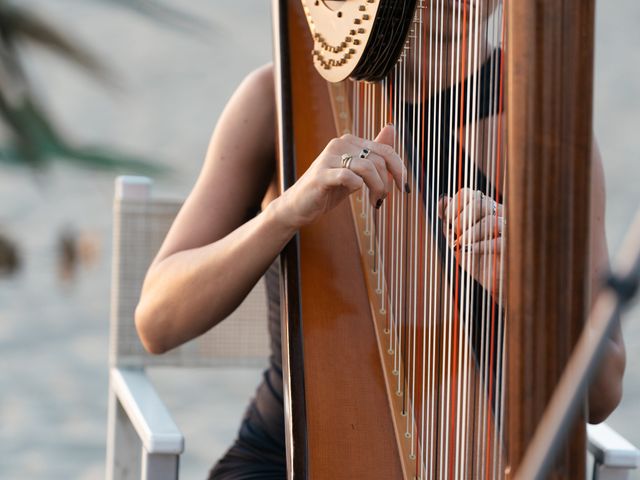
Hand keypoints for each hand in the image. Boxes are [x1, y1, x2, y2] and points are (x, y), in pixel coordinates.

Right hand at [276, 124, 405, 228]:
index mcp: (349, 141)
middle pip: (378, 160)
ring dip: (376, 187)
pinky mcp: (321, 174)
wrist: (299, 205)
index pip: (385, 150)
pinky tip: (357, 195)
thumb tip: (391, 127)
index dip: (399, 169)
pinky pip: (349, 176)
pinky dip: (358, 187)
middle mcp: (340, 144)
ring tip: (374, 201)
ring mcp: (329, 158)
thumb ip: (374, 151)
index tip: (403, 187)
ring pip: (367, 167)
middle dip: (386, 182)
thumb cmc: (329, 188)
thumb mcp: (356, 171)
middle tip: (381, 199)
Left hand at [438, 188, 505, 297]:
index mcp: (486, 210)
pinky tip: (468, 251)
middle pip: (479, 202)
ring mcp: (510, 230)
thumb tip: (442, 200)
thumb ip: (449, 221)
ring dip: (469, 234)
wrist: (497, 284)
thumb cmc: (479, 261)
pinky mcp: (515, 247)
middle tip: (456, 236)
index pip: (469, 194)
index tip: (448, 222)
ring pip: (489, 220)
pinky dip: (479, 246)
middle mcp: (500, 215)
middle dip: (461, 220)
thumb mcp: (458, 240)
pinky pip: (499, 241)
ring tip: (462, 246)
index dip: (453, 206)